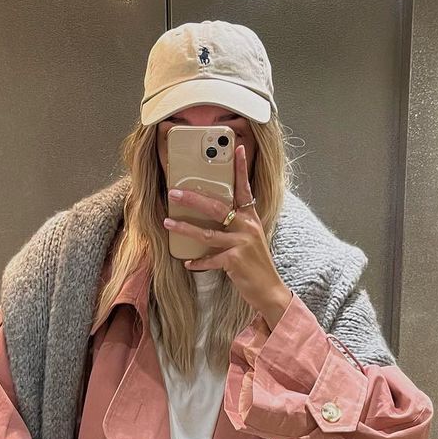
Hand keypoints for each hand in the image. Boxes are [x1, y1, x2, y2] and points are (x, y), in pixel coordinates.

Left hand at [163, 143, 292, 327]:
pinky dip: (197, 262)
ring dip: (185, 228)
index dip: (240, 168)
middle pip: (217, 207)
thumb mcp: (250, 238)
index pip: (245, 188)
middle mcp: (247, 226)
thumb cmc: (255, 264)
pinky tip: (187, 263)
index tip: (236, 148)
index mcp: (251, 217)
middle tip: (173, 192)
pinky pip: (210, 260)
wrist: (269, 290)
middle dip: (193, 199)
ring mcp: (242, 243)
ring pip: (207, 232)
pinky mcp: (235, 261)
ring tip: (167, 223)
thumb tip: (211, 216)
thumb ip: (235, 225)